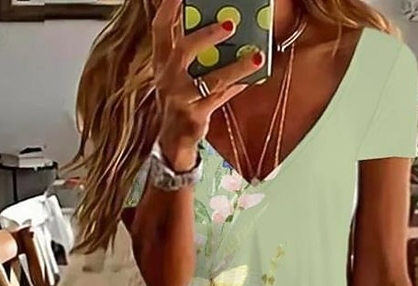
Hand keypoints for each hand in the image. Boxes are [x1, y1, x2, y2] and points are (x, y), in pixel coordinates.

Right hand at [151, 0, 263, 168]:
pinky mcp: (194, 116)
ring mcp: (180, 98)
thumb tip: (223, 23)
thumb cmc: (181, 99)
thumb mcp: (179, 73)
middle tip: (231, 23)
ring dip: (235, 67)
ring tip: (256, 57)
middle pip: (184, 50)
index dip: (169, 7)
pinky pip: (220, 98)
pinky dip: (237, 86)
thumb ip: (193, 50)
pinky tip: (253, 76)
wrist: (172, 140)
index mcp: (162, 61)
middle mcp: (167, 78)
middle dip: (207, 35)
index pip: (161, 28)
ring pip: (210, 80)